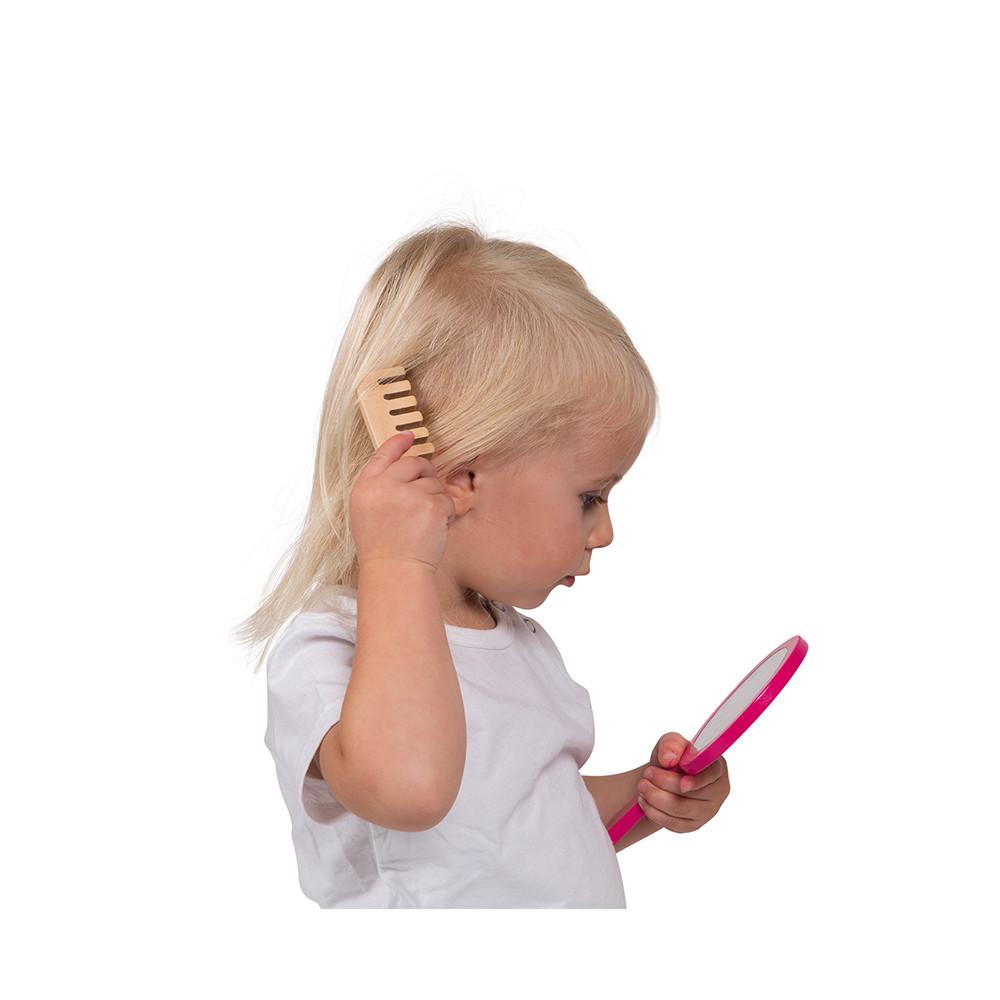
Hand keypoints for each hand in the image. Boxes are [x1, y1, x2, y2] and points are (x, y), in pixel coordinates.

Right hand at [349, 430, 455, 571]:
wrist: (395, 572)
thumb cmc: (383, 548)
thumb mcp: (367, 513)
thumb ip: (381, 488)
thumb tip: (405, 466)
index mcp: (365, 488)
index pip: (383, 454)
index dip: (398, 443)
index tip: (409, 436)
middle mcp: (385, 486)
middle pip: (414, 463)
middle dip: (426, 474)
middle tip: (425, 496)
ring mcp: (409, 495)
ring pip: (434, 482)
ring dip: (435, 499)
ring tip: (423, 523)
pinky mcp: (431, 506)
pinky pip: (446, 499)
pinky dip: (446, 513)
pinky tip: (433, 529)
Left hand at [636, 732, 730, 833]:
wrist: (662, 779)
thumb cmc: (672, 759)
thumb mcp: (670, 743)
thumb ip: (671, 744)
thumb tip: (669, 758)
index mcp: (717, 768)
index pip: (712, 775)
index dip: (698, 781)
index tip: (681, 784)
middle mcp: (717, 792)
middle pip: (693, 795)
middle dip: (665, 784)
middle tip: (646, 774)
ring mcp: (707, 811)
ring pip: (681, 810)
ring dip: (656, 798)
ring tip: (642, 786)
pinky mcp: (693, 825)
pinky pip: (673, 824)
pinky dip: (654, 812)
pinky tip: (644, 800)